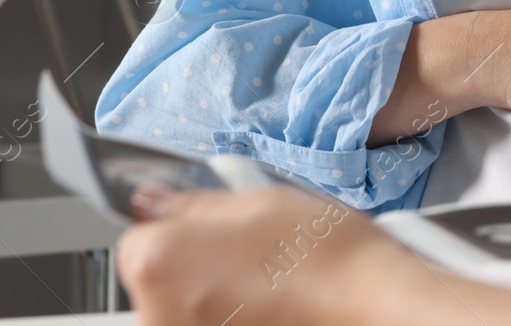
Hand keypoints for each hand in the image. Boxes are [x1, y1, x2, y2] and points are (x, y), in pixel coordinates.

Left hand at [115, 185, 426, 325]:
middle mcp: (156, 314)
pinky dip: (230, 316)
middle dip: (194, 259)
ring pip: (186, 306)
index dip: (177, 223)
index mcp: (157, 262)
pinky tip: (272, 304)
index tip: (210, 222)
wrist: (373, 307)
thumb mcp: (256, 198)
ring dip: (213, 293)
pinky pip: (209, 324)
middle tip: (250, 248)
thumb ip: (191, 201)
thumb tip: (157, 202)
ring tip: (270, 278)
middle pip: (158, 276)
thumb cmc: (325, 257)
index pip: (137, 235)